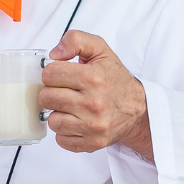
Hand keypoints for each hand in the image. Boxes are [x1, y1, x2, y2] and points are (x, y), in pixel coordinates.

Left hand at [39, 31, 152, 161]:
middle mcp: (93, 103)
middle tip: (65, 91)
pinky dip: (64, 132)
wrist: (137, 109)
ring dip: (57, 113)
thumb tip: (54, 54)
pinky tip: (75, 121)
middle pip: (46, 98)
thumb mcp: (100, 50)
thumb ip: (76, 40)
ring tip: (70, 107)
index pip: (49, 74)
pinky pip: (60, 139)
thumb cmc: (114, 79)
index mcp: (93, 78)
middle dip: (52, 92)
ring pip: (51, 120)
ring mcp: (92, 126)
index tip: (62, 75)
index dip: (52, 73)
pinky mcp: (91, 143)